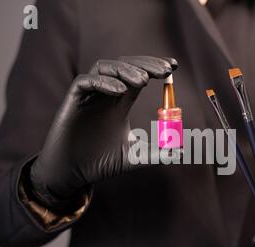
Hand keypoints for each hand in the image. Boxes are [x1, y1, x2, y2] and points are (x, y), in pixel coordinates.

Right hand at [30, 56, 177, 209]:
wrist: (73, 175)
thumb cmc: (100, 163)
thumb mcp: (134, 157)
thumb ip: (156, 153)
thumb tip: (181, 153)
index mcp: (120, 103)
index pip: (138, 76)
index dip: (154, 67)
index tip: (173, 67)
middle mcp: (105, 95)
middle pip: (124, 66)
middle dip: (145, 64)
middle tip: (164, 70)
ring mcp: (89, 96)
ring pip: (105, 68)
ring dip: (125, 70)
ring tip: (143, 81)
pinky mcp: (73, 101)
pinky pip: (85, 81)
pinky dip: (103, 82)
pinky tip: (120, 91)